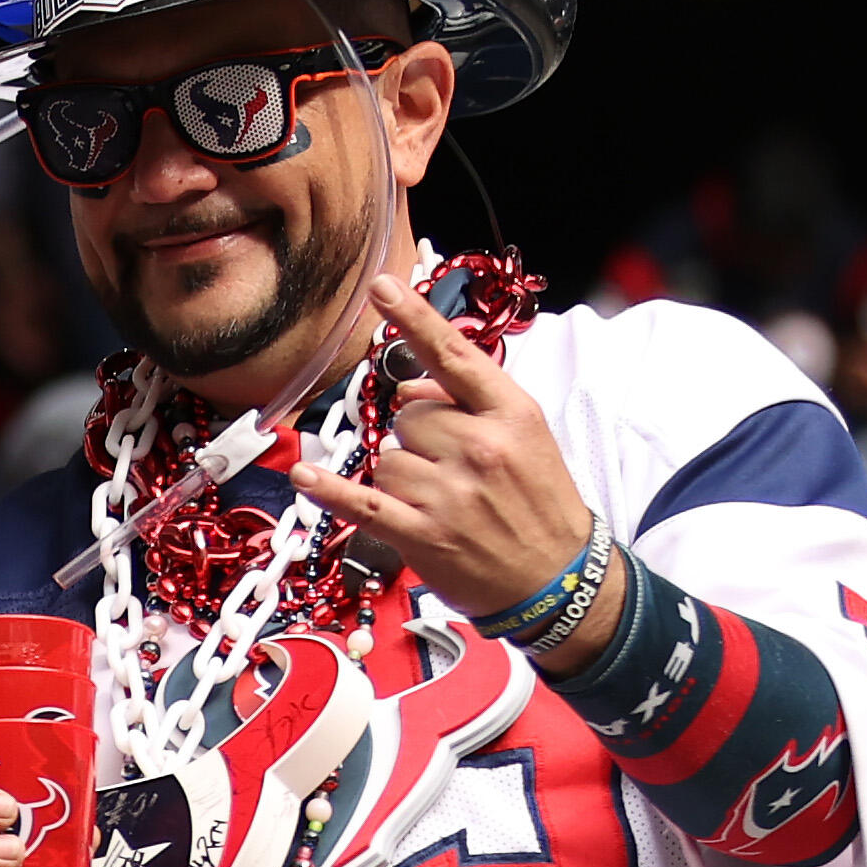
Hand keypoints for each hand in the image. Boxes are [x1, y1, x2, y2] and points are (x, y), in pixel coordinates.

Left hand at [292, 276, 599, 626]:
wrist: (561, 580)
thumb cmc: (539, 504)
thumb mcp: (526, 439)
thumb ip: (470, 403)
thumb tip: (411, 385)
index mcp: (511, 415)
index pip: (454, 356)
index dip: (414, 319)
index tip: (381, 286)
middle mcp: (481, 448)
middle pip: (407, 413)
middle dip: (418, 437)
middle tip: (453, 469)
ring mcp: (451, 494)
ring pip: (385, 457)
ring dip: (399, 476)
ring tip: (439, 501)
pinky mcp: (424, 535)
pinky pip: (362, 501)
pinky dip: (330, 490)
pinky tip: (305, 476)